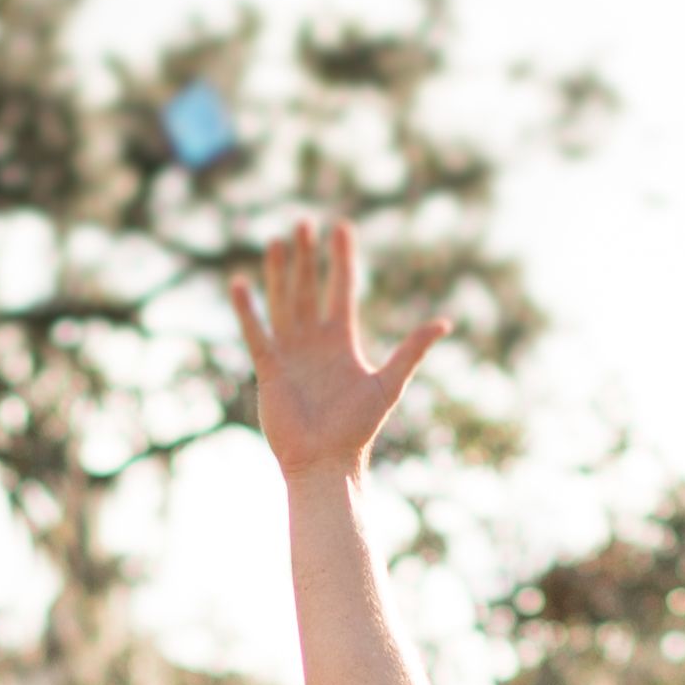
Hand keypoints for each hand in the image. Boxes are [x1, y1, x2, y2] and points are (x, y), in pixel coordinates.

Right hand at [226, 212, 442, 482]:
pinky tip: (240, 284)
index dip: (342, 259)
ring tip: (278, 241)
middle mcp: (314, 341)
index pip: (342, 289)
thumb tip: (444, 323)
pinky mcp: (269, 369)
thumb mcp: (390, 384)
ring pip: (283, 302)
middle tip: (304, 223)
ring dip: (280, 273)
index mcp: (342, 341)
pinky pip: (256, 332)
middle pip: (309, 288)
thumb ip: (412, 350)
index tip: (341, 228)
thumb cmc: (358, 429)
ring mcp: (290, 353)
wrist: (325, 461)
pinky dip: (247, 309)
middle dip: (307, 257)